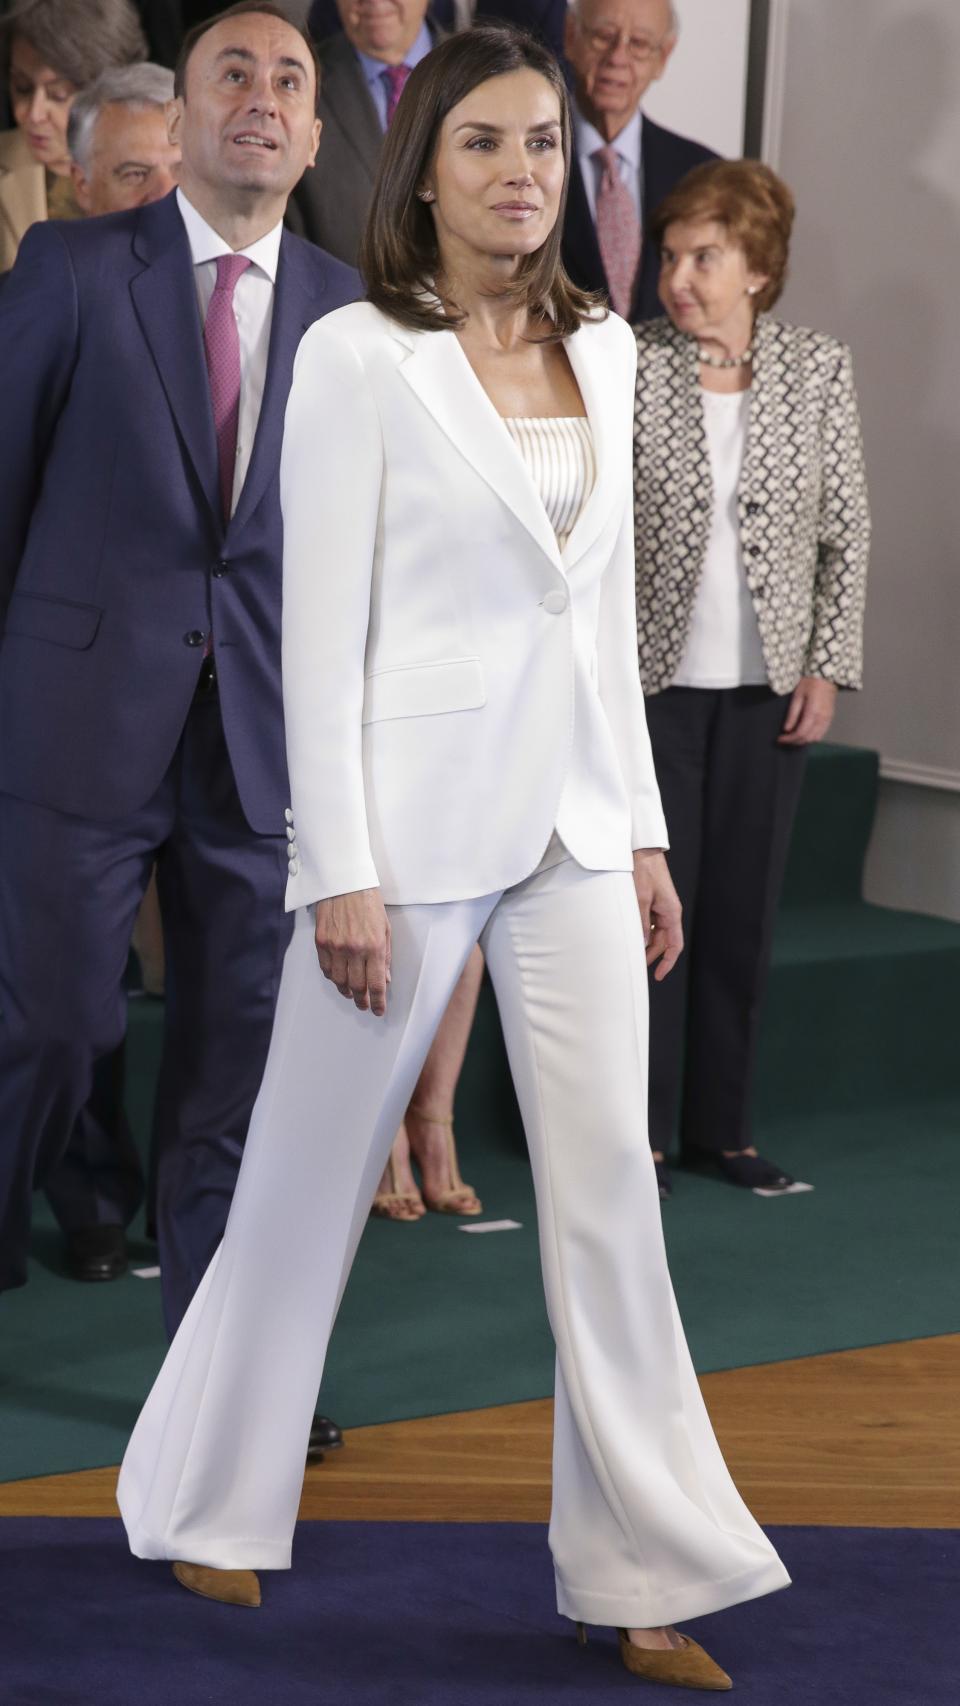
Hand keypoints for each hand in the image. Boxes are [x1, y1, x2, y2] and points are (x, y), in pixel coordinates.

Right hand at [314, 888, 390, 1015]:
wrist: (345, 882)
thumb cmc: (368, 902)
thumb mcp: (385, 928)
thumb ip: (385, 956)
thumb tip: (385, 979)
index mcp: (374, 946)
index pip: (376, 984)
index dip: (377, 1002)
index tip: (378, 1010)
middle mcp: (354, 949)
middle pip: (357, 987)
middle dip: (362, 1000)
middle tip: (364, 1005)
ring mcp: (336, 946)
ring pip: (339, 981)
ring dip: (346, 991)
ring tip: (352, 993)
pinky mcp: (321, 941)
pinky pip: (326, 969)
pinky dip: (332, 977)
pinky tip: (338, 978)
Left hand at [633, 850, 682, 980]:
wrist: (642, 851)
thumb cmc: (644, 871)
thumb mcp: (640, 899)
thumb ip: (642, 923)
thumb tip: (643, 944)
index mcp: (672, 912)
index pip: (675, 944)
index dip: (668, 962)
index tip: (658, 975)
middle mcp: (669, 912)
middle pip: (664, 942)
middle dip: (652, 956)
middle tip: (637, 966)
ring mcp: (661, 908)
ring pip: (655, 934)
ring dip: (646, 944)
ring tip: (632, 954)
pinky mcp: (653, 904)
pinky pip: (650, 923)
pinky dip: (642, 932)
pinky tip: (631, 937)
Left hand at [779, 676, 837, 745]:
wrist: (826, 676)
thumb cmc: (810, 683)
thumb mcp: (797, 696)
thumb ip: (792, 714)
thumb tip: (786, 729)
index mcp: (812, 712)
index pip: (800, 733)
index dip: (789, 739)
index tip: (780, 739)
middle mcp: (822, 718)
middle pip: (807, 738)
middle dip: (794, 742)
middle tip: (784, 739)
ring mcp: (827, 719)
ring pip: (815, 738)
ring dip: (803, 740)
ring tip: (793, 736)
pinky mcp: (830, 718)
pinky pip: (821, 733)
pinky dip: (811, 737)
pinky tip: (804, 732)